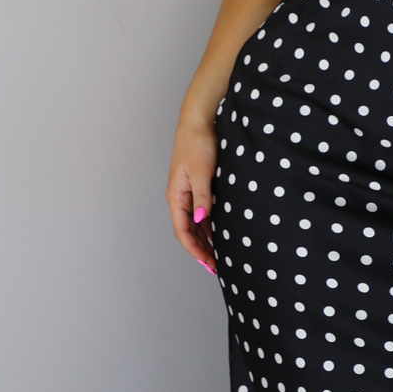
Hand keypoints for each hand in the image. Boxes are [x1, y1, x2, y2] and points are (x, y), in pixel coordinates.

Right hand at [166, 114, 218, 273]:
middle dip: (200, 250)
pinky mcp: (195, 188)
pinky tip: (216, 235)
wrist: (198, 124)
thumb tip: (202, 220)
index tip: (207, 263)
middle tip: (215, 266)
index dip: (194, 249)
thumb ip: (202, 197)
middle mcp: (178, 198)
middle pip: (187, 232)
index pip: (182, 231)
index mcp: (176, 196)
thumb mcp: (202, 172)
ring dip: (203, 241)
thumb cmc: (197, 145)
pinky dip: (206, 227)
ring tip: (216, 256)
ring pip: (193, 225)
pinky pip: (199, 214)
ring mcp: (186, 194)